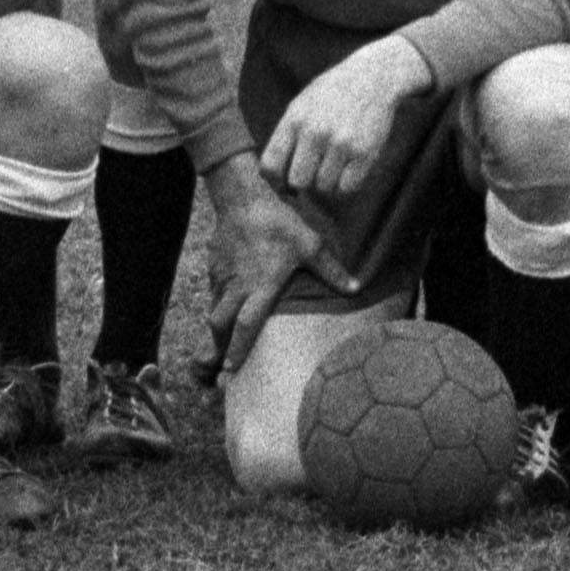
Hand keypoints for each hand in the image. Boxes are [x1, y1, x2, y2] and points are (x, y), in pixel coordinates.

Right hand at [202, 170, 345, 376]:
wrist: (242, 197)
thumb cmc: (278, 222)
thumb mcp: (310, 244)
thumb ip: (331, 270)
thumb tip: (357, 288)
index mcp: (260, 286)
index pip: (245, 325)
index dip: (238, 350)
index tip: (230, 371)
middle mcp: (237, 287)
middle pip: (219, 325)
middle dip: (216, 349)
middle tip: (217, 373)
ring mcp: (221, 278)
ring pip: (212, 312)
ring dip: (215, 333)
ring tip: (216, 352)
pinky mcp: (213, 268)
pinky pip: (212, 293)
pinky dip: (216, 307)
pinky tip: (223, 313)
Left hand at [257, 35, 432, 205]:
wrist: (374, 76)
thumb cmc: (333, 93)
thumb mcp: (301, 104)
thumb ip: (286, 136)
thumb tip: (275, 177)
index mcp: (294, 119)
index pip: (270, 165)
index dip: (275, 182)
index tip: (284, 184)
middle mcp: (315, 132)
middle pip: (297, 182)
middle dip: (303, 183)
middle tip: (312, 175)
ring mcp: (341, 143)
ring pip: (324, 187)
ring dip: (327, 183)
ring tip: (333, 165)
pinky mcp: (365, 153)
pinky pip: (348, 187)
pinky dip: (346, 184)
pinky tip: (348, 169)